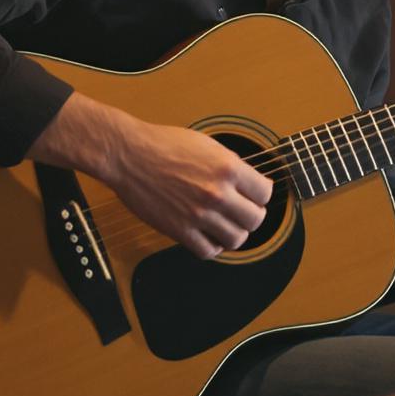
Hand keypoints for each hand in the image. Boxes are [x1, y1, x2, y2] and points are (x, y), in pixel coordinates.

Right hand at [38, 96, 271, 258]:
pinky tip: (206, 236)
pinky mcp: (180, 230)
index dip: (259, 195)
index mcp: (228, 167)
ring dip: (233, 234)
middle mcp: (217, 193)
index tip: (253, 196)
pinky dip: (211, 247)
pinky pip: (208, 251)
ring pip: (236, 240)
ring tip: (224, 225)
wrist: (129, 155)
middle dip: (250, 216)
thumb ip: (230, 165)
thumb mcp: (207, 145)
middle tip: (240, 212)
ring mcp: (199, 214)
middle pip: (255, 219)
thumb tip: (246, 182)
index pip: (265, 193)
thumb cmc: (163, 144)